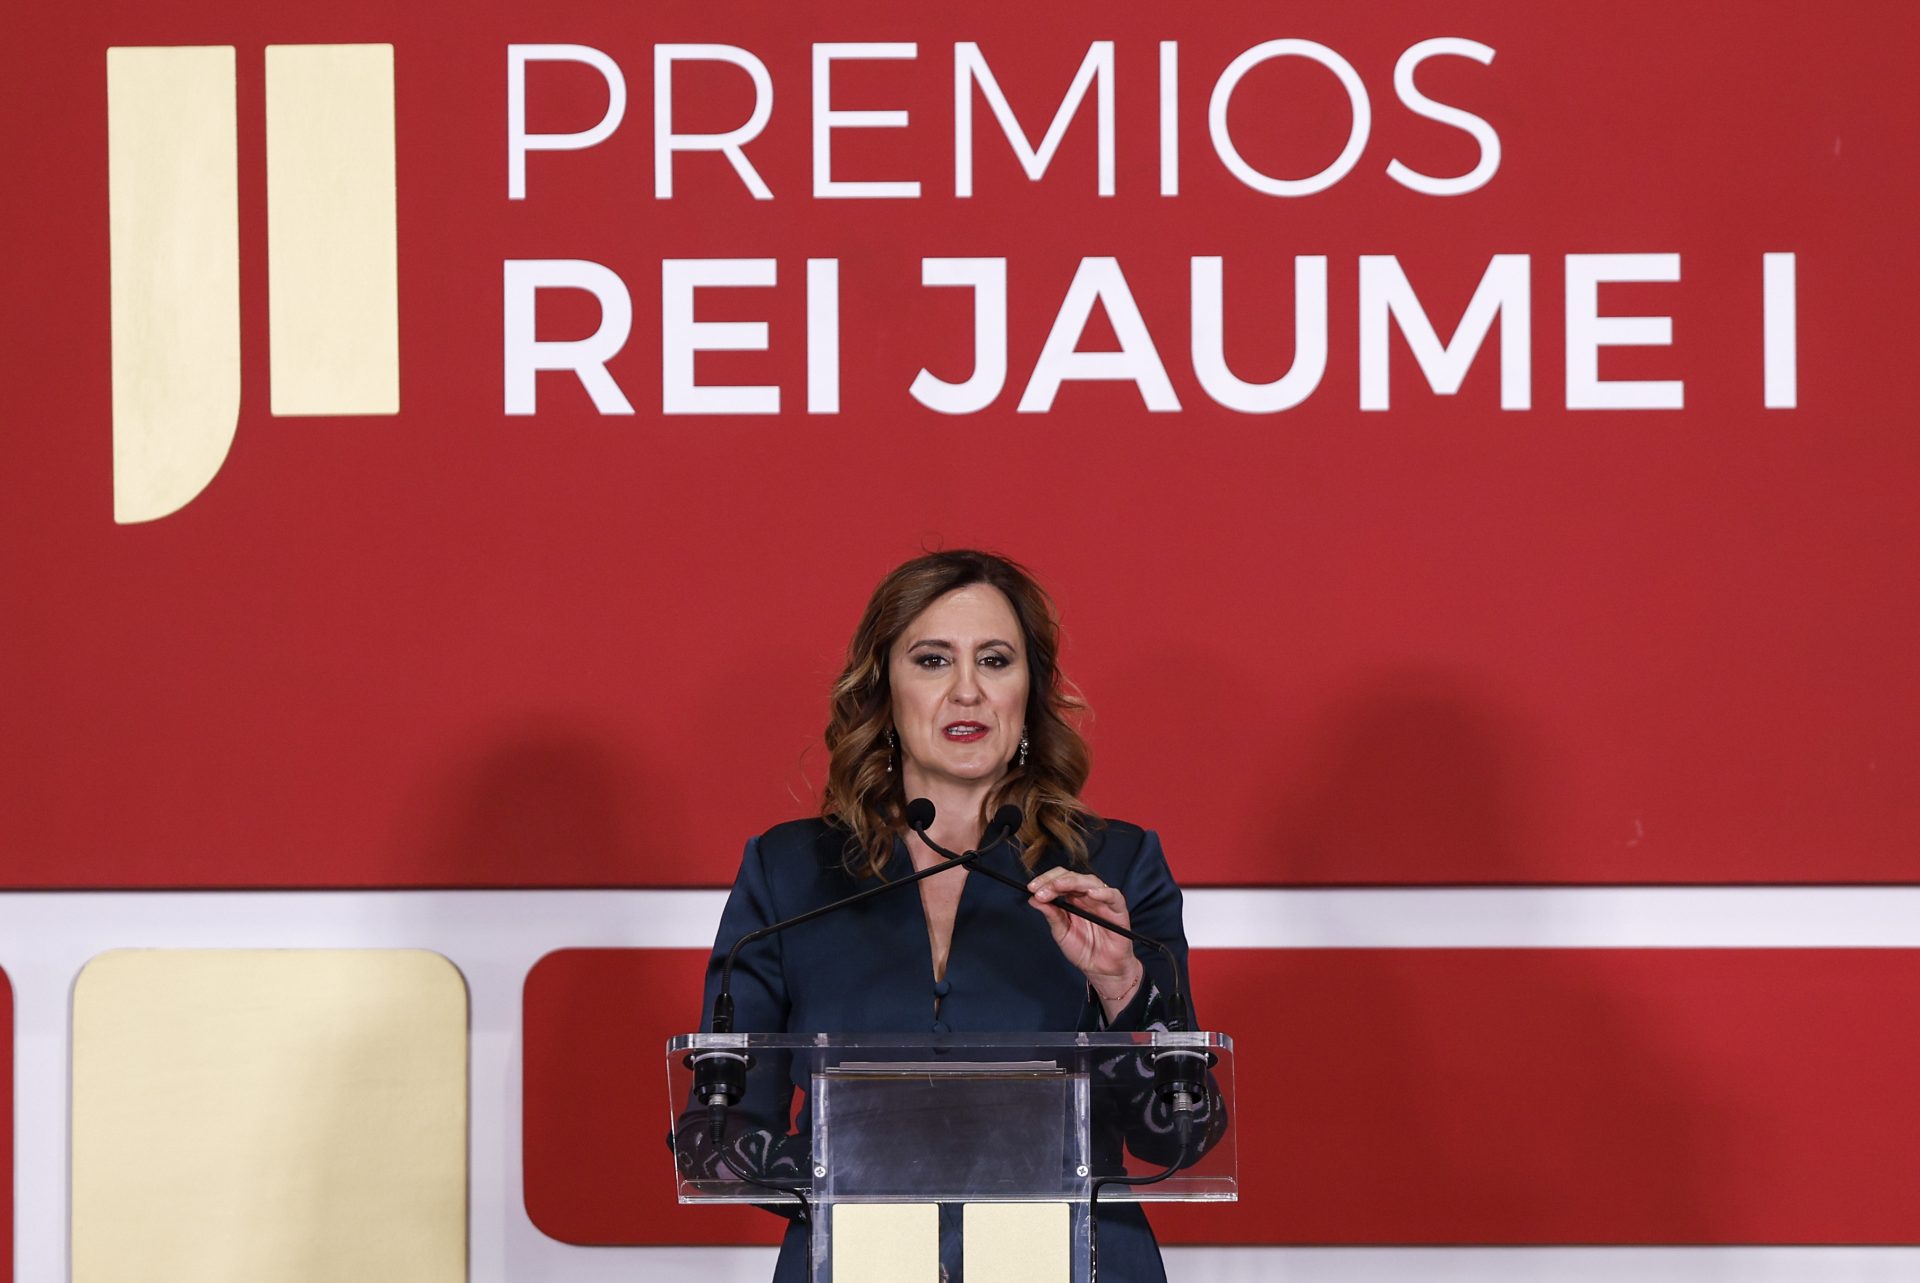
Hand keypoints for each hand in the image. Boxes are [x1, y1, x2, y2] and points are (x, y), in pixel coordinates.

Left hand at [1027, 867, 1143, 1015]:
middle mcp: (1087, 896)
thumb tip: (1033, 899)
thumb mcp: (1061, 932)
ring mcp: (1103, 901)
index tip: (1031, 888)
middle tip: (1041, 890)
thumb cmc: (1083, 950)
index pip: (1059, 880)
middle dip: (1054, 880)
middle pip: (1072, 877)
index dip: (1045, 881)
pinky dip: (1103, 893)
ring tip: (1058, 887)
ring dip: (1073, 882)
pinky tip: (1090, 894)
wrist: (1101, 969)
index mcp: (1073, 899)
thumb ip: (1051, 915)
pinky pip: (1114, 896)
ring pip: (1091, 881)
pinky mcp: (1118, 910)